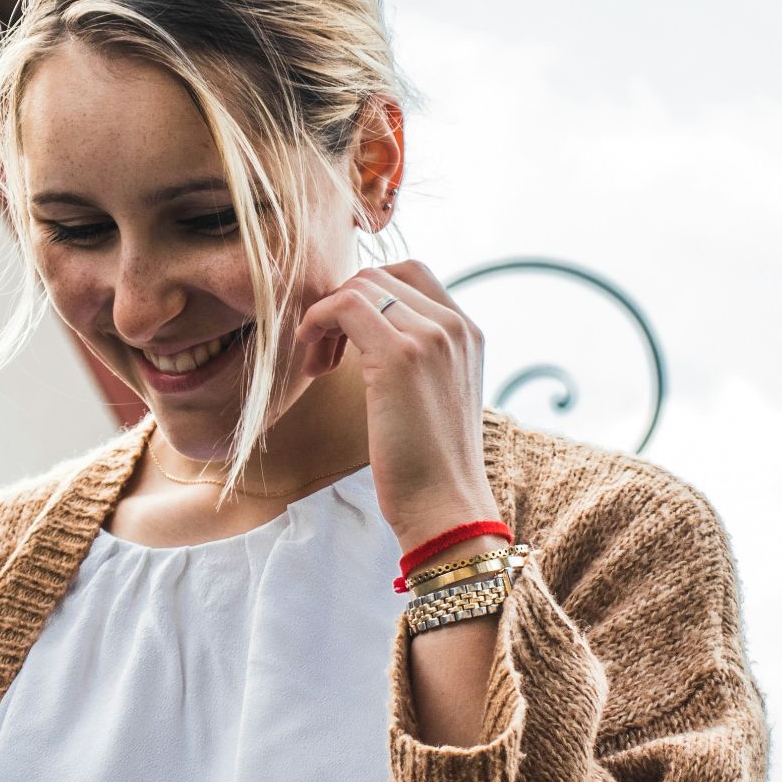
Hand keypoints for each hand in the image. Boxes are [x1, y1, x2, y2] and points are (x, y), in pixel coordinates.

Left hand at [295, 259, 500, 550]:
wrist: (446, 507)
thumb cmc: (431, 465)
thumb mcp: (434, 396)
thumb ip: (418, 358)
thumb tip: (367, 339)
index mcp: (468, 333)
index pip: (410, 275)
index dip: (367, 295)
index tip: (344, 337)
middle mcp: (456, 325)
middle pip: (381, 275)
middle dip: (342, 304)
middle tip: (324, 352)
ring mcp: (432, 336)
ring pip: (361, 285)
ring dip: (327, 316)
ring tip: (319, 363)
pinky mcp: (401, 354)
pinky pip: (345, 305)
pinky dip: (317, 321)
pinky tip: (313, 361)